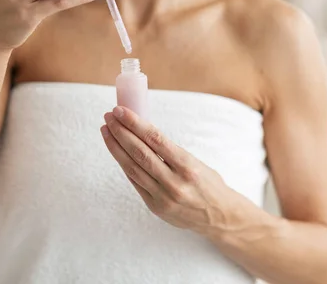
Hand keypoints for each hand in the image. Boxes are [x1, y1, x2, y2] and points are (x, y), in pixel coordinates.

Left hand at [100, 106, 230, 233]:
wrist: (220, 216)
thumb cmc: (208, 183)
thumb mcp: (195, 162)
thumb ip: (169, 151)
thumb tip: (141, 130)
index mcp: (188, 165)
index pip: (155, 139)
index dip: (135, 123)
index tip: (120, 110)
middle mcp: (174, 182)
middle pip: (139, 152)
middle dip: (120, 132)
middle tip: (109, 117)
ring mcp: (163, 197)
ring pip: (132, 167)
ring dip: (116, 147)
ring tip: (106, 131)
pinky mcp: (156, 207)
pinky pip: (135, 182)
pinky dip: (124, 164)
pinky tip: (116, 151)